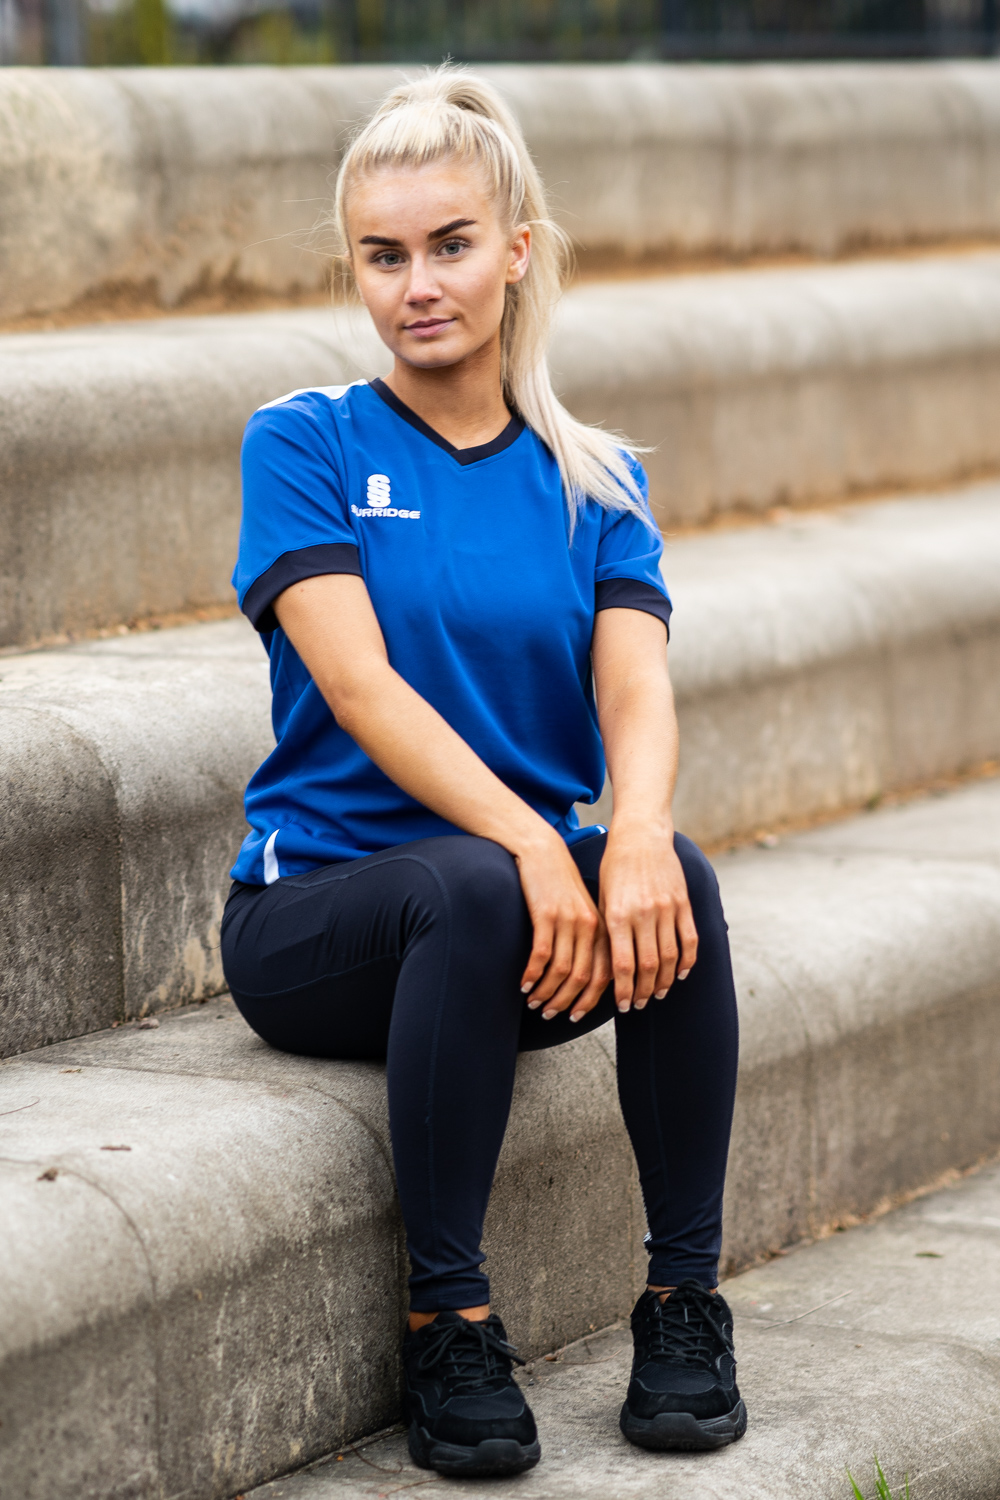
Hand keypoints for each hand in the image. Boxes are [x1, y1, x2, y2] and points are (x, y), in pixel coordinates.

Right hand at [515, 832, 610, 1022]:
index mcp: (602, 928)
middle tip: (550, 1015)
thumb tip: (583, 976)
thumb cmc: (561, 884)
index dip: (590, 1000)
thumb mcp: (582, 910)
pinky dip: (532, 975)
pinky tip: (523, 984)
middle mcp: (589, 927)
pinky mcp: (546, 915)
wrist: (544, 852)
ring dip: (547, 992)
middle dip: (567, 1002)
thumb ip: (588, 938)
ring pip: (561, 970)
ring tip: (534, 1003)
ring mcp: (568, 921)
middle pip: (582, 977)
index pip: (603, 974)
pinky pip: (541, 955)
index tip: (576, 1016)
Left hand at [599, 820, 697, 1011]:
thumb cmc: (614, 869)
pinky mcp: (683, 902)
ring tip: (658, 994)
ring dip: (665, 981)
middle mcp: (643, 913)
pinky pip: (689, 939)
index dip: (624, 990)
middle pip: (649, 966)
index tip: (623, 1006)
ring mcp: (666, 908)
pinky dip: (687, 961)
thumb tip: (609, 969)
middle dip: (644, 991)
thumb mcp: (602, 898)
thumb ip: (608, 932)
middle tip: (639, 1004)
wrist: (640, 836)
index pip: (623, 964)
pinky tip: (682, 974)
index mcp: (618, 914)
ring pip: (670, 957)